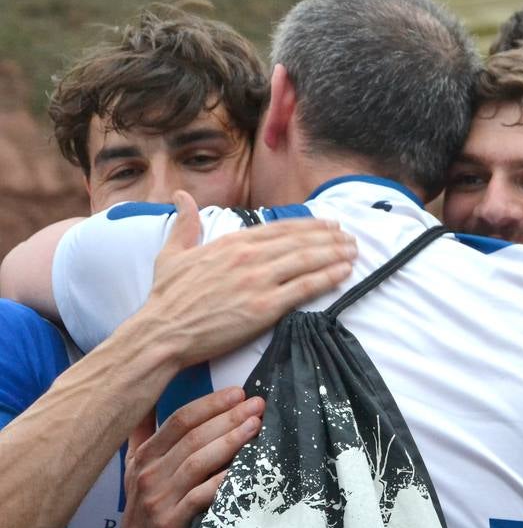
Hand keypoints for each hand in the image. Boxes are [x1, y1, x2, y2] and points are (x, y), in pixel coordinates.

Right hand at [118, 387, 263, 527]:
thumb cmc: (146, 513)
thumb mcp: (137, 472)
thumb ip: (144, 435)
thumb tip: (148, 398)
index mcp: (144, 457)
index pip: (178, 420)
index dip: (210, 404)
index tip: (239, 392)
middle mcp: (148, 475)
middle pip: (192, 438)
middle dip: (228, 418)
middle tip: (257, 404)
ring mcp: (158, 501)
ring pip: (197, 463)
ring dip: (229, 442)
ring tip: (255, 426)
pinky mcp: (170, 526)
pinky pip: (200, 497)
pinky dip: (222, 481)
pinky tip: (243, 469)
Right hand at [132, 190, 357, 368]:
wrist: (163, 332)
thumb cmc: (167, 297)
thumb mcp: (172, 253)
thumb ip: (184, 224)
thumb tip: (181, 196)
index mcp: (231, 243)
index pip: (280, 228)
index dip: (309, 225)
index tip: (329, 225)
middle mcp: (248, 257)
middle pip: (300, 242)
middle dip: (330, 238)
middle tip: (350, 238)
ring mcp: (258, 280)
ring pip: (307, 260)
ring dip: (335, 254)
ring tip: (354, 252)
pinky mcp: (265, 306)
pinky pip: (305, 288)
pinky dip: (328, 277)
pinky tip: (344, 272)